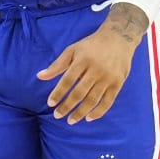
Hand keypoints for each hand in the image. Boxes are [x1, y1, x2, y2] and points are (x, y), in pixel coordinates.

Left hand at [38, 4, 146, 122]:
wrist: (119, 38)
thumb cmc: (91, 45)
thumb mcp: (72, 50)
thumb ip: (57, 65)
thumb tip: (39, 76)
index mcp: (83, 60)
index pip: (68, 80)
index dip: (58, 93)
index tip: (50, 103)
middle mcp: (96, 70)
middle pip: (79, 93)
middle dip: (67, 106)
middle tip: (57, 115)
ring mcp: (108, 78)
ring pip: (92, 100)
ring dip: (80, 112)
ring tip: (70, 120)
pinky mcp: (118, 83)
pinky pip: (108, 102)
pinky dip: (98, 112)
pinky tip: (88, 118)